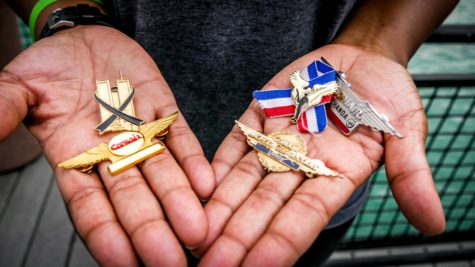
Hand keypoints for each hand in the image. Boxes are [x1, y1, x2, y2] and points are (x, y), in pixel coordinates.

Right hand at [0, 25, 214, 266]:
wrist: (85, 40)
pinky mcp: (165, 112)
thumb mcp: (22, 87)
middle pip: (133, 199)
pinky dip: (193, 159)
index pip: (89, 206)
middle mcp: (112, 156)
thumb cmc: (50, 68)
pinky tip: (206, 184)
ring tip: (198, 230)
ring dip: (180, 201)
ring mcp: (142, 135)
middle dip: (150, 230)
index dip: (105, 234)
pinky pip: (181, 138)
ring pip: (163, 174)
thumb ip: (7, 108)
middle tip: (171, 261)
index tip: (121, 262)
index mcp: (74, 160)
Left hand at [193, 44, 444, 265]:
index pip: (304, 218)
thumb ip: (410, 172)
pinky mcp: (257, 119)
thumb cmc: (386, 94)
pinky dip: (215, 168)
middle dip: (238, 239)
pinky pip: (233, 146)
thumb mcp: (405, 128)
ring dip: (219, 212)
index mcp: (335, 177)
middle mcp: (300, 168)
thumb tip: (433, 223)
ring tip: (194, 239)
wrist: (357, 60)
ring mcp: (275, 144)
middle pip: (264, 208)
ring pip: (242, 184)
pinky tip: (196, 191)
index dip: (281, 243)